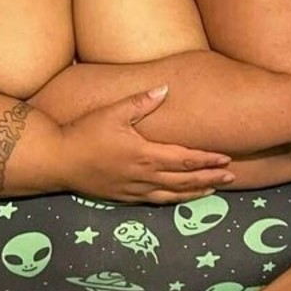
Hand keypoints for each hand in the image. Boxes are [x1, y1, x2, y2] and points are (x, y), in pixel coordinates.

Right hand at [56, 85, 234, 202]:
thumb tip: (165, 89)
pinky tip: (179, 198)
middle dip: (210, 178)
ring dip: (195, 193)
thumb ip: (141, 102)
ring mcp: (134, 190)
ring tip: (213, 191)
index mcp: (145, 154)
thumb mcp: (112, 112)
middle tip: (231, 176)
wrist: (58, 161)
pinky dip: (173, 200)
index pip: (185, 159)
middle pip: (185, 180)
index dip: (207, 160)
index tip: (226, 158)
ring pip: (173, 195)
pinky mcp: (123, 197)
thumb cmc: (84, 133)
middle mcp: (144, 176)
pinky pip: (155, 201)